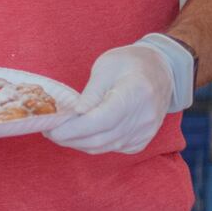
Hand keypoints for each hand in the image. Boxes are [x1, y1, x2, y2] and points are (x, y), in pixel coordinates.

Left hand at [47, 45, 173, 154]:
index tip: (52, 129)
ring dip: (78, 143)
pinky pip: (112, 148)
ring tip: (59, 133)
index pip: (101, 120)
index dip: (74, 129)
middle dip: (69, 138)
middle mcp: (143, 118)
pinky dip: (92, 145)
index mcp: (135, 93)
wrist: (162, 71)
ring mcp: (145, 132)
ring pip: (104, 147)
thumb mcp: (106, 66)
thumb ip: (91, 92)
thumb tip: (75, 114)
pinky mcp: (141, 141)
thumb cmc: (130, 62)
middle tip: (49, 131)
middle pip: (100, 138)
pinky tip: (79, 135)